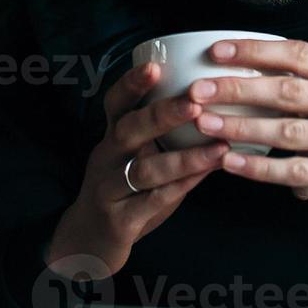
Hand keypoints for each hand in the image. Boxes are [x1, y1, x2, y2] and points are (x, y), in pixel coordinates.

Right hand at [44, 61, 230, 278]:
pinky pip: (153, 201)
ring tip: (219, 145)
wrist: (88, 242)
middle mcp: (107, 159)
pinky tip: (207, 175)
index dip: (131, 84)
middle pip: (129, 130)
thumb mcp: (138, 158)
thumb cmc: (125, 191)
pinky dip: (183, 187)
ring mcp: (109, 190)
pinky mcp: (119, 220)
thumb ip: (168, 138)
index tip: (154, 65)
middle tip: (195, 101)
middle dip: (163, 114)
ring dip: (186, 157)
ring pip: (145, 170)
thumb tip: (218, 108)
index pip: (115, 104)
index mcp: (112, 138)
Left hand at [187, 39, 307, 225]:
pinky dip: (262, 169)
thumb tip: (282, 72)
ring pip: (287, 131)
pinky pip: (300, 172)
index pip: (299, 54)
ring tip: (204, 124)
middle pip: (285, 89)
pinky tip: (234, 164)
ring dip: (240, 127)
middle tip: (195, 88)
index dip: (254, 51)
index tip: (218, 50)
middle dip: (235, 88)